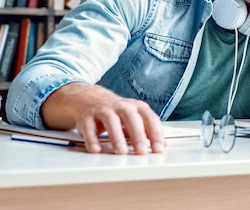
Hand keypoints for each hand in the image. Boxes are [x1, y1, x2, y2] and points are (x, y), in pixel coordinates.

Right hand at [41, 83, 166, 154]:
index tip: (159, 149)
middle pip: (131, 118)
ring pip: (111, 121)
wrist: (89, 98)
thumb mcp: (134, 118)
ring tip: (121, 152)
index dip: (155, 134)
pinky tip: (96, 149)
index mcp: (136, 107)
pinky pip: (89, 127)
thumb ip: (147, 131)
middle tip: (141, 152)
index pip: (150, 119)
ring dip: (117, 136)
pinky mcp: (87, 116)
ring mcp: (103, 110)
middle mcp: (121, 106)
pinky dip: (92, 139)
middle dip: (138, 135)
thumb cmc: (116, 112)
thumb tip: (162, 146)